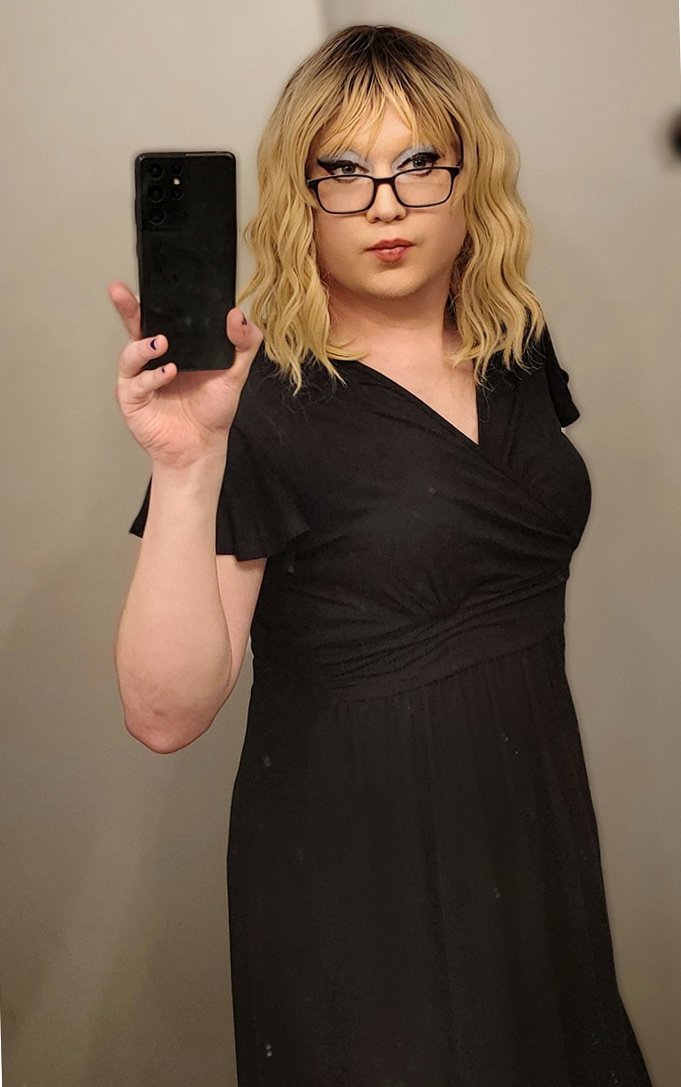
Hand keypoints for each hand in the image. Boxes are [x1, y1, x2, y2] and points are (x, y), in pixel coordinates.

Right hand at [109, 282, 263, 467]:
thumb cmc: (212, 410)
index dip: (154, 298)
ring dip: (144, 346)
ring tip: (162, 342)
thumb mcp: (235, 372)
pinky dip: (151, 376)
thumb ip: (244, 343)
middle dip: (127, 308)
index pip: (161, 316)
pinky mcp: (133, 399)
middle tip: (122, 293)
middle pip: (135, 326)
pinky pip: (136, 382)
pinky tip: (167, 372)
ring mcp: (140, 378)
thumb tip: (238, 316)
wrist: (202, 446)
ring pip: (130, 353)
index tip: (153, 281)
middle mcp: (153, 358)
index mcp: (175, 346)